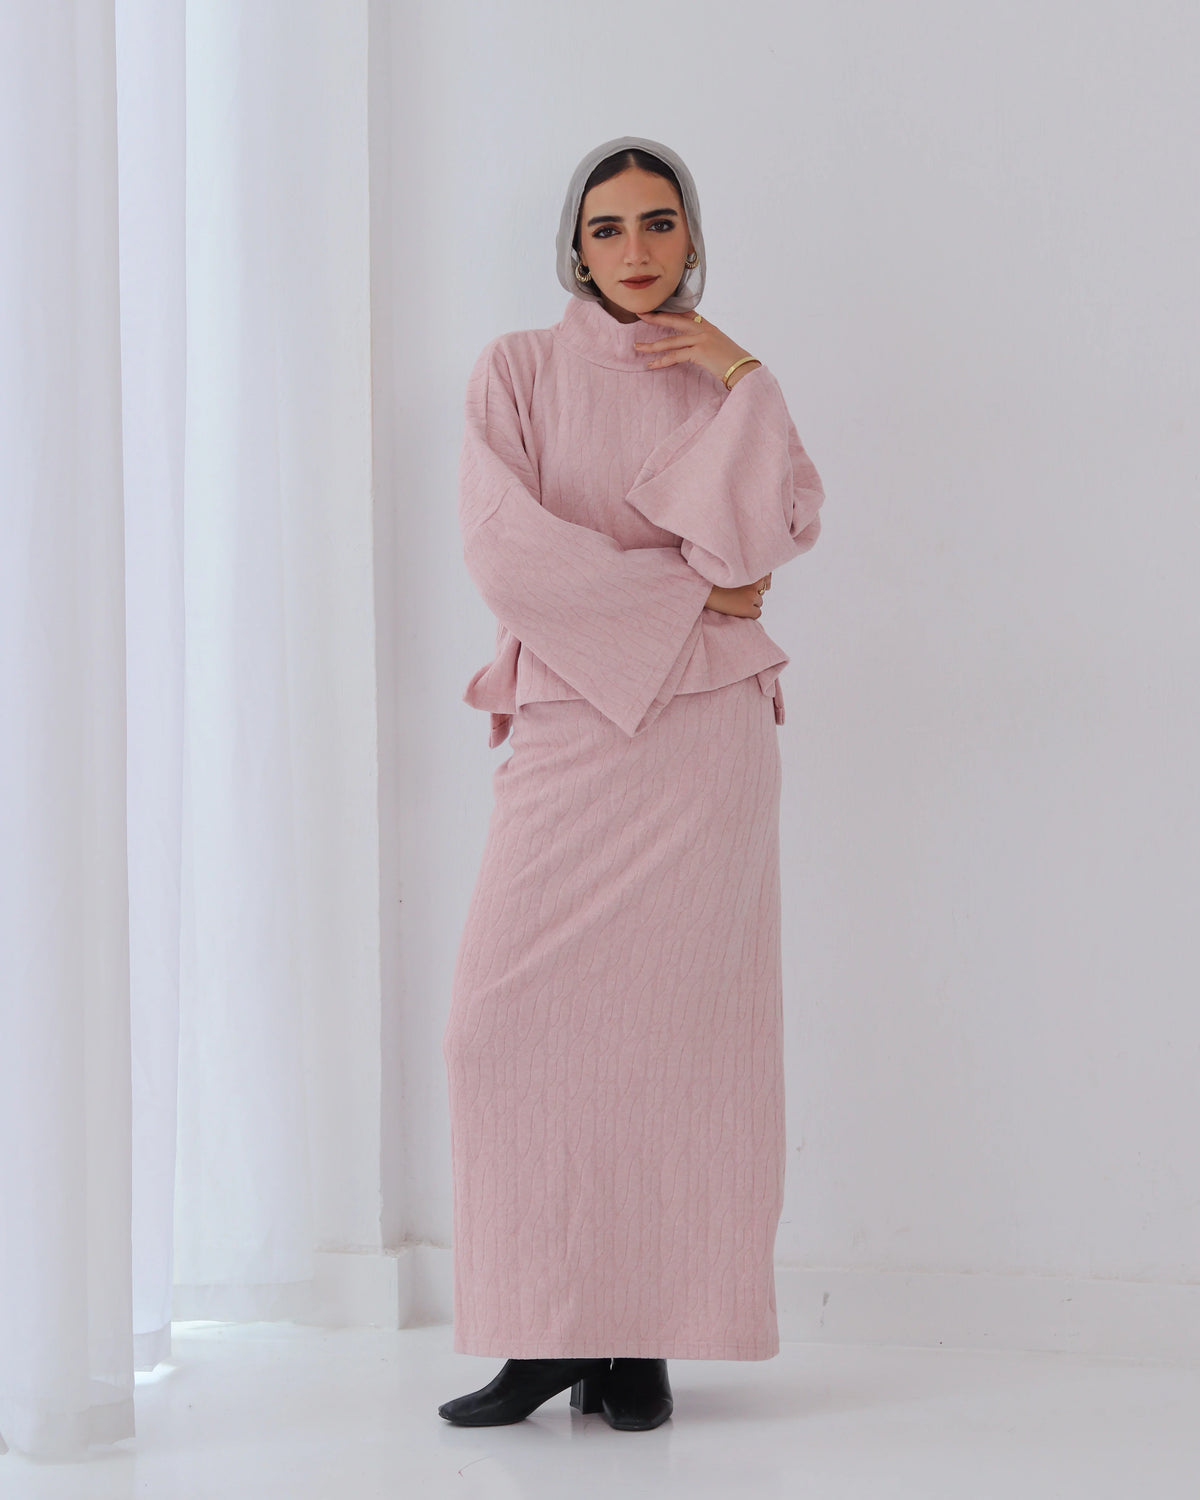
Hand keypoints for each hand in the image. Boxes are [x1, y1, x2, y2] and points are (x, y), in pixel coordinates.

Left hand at [633, 310, 760, 387]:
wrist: (743, 368)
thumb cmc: (732, 360)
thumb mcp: (718, 344)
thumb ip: (705, 339)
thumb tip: (694, 344)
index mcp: (707, 325)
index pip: (684, 313)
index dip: (669, 310)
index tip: (655, 308)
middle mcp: (703, 328)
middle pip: (674, 320)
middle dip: (655, 317)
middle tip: (640, 314)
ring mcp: (701, 339)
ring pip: (670, 341)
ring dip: (652, 345)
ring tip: (638, 347)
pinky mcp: (699, 352)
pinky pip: (674, 356)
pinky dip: (661, 361)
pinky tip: (651, 364)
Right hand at [704, 573, 771, 618]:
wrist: (705, 593)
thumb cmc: (714, 582)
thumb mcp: (732, 572)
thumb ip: (746, 573)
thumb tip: (767, 584)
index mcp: (750, 572)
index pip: (766, 575)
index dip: (763, 580)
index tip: (760, 583)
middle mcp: (754, 583)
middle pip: (763, 589)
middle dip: (754, 592)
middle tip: (740, 594)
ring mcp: (752, 596)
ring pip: (759, 602)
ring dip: (751, 603)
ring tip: (736, 602)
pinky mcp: (748, 609)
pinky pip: (757, 613)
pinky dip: (750, 614)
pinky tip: (738, 610)